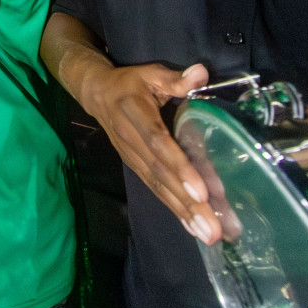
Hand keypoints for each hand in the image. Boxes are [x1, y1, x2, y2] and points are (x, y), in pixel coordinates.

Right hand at [79, 62, 221, 241]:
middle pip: (161, 175)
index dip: (180, 167)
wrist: (95, 94)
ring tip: (208, 235)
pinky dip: (175, 211)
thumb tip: (202, 73)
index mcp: (136, 115)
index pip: (159, 144)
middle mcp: (132, 142)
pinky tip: (193, 228)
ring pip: (159, 188)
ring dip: (184, 213)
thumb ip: (175, 78)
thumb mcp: (149, 74)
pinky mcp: (136, 168)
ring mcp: (132, 158)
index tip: (202, 191)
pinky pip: (156, 190)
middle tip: (212, 228)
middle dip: (187, 203)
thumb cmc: (129, 83)